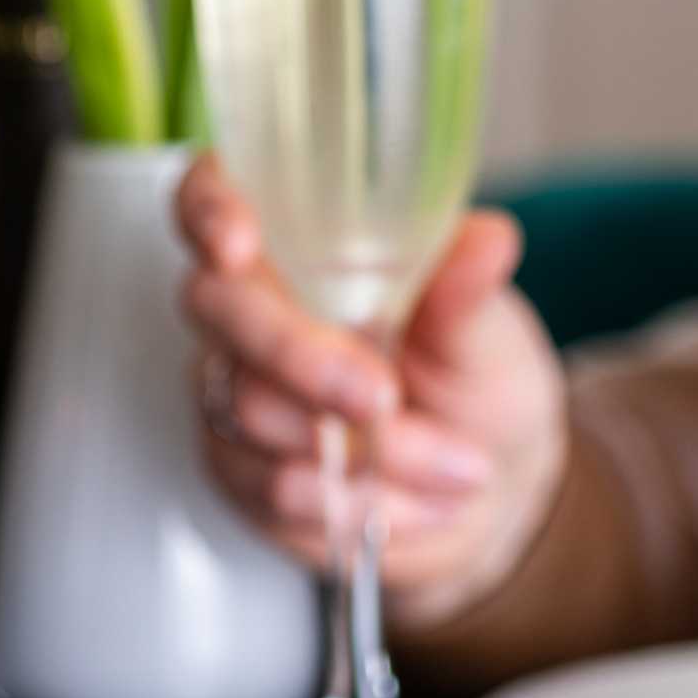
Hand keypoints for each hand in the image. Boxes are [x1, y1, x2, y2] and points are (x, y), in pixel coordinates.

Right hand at [176, 153, 567, 634]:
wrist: (485, 491)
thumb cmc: (476, 385)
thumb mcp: (487, 334)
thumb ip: (468, 292)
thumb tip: (487, 242)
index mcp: (299, 242)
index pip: (211, 196)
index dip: (210, 212)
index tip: (240, 247)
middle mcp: (251, 310)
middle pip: (219, 313)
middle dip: (305, 362)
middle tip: (386, 399)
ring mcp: (235, 392)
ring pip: (254, 414)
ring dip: (367, 451)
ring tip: (454, 465)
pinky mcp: (239, 473)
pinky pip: (275, 488)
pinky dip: (360, 501)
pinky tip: (417, 499)